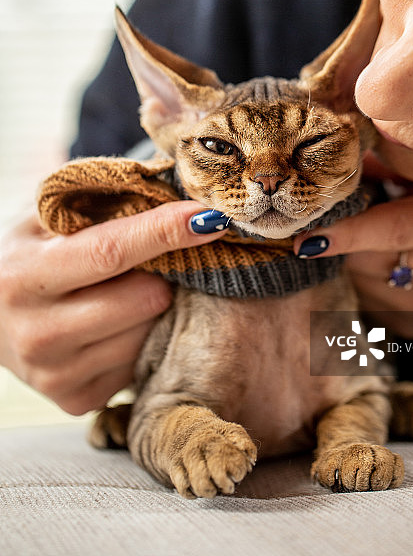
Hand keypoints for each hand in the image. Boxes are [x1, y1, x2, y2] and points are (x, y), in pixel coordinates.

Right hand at [0, 202, 226, 414]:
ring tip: (127, 290)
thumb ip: (101, 200)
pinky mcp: (75, 400)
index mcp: (23, 275)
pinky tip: (118, 322)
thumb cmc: (31, 252)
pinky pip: (140, 361)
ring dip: (156, 306)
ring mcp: (54, 375)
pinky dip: (142, 336)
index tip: (208, 217)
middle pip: (143, 298)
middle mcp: (34, 332)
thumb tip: (174, 193)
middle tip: (156, 259)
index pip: (110, 251)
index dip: (164, 232)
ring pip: (149, 332)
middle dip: (164, 271)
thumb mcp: (47, 217)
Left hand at [294, 184, 412, 337]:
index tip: (306, 240)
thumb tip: (325, 180)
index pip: (396, 229)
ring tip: (364, 241)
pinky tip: (376, 264)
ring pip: (367, 287)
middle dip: (341, 244)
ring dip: (350, 264)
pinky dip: (362, 283)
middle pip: (374, 263)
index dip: (348, 232)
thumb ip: (379, 170)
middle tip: (325, 224)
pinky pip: (370, 305)